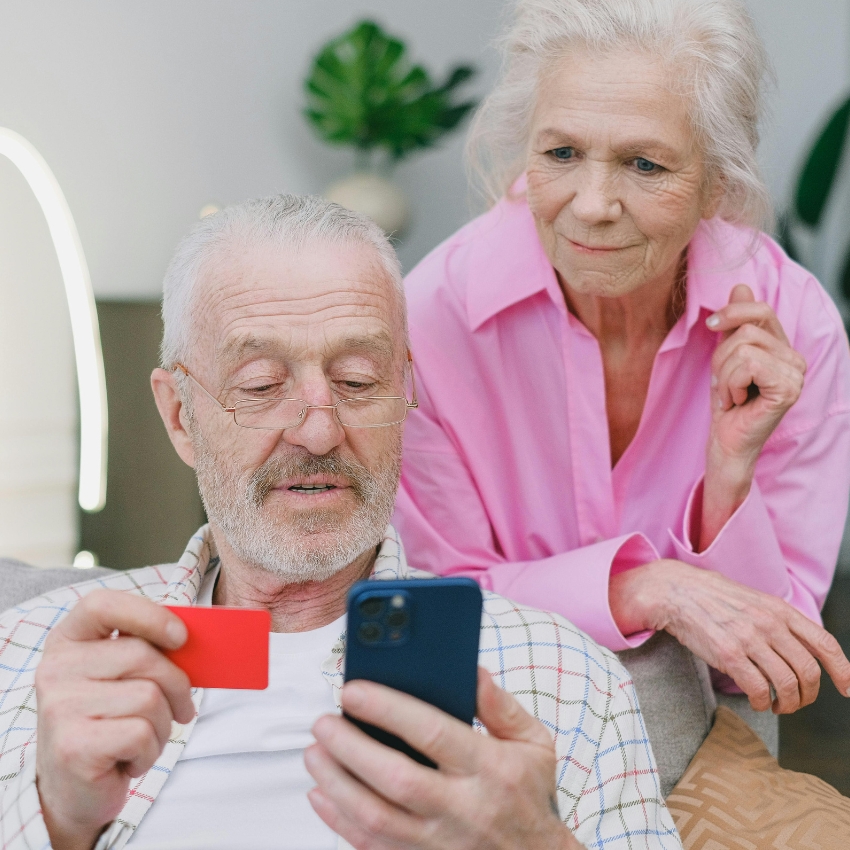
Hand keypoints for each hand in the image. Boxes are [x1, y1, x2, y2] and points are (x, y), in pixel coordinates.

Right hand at [35, 590, 194, 849]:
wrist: (76, 789)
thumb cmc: (110, 722)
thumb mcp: (123, 677)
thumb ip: (149, 650)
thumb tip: (198, 637)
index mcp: (68, 641)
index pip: (102, 605)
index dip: (147, 615)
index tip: (180, 636)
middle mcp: (56, 669)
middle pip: (143, 655)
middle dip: (177, 686)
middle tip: (180, 709)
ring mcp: (60, 708)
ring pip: (149, 697)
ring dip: (163, 724)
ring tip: (143, 737)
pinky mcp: (73, 746)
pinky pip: (142, 733)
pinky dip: (150, 750)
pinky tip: (128, 759)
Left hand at [305, 668, 580, 849]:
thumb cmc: (529, 796)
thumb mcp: (533, 744)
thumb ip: (500, 706)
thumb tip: (472, 671)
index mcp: (490, 768)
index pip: (433, 732)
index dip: (388, 709)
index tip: (353, 690)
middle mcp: (463, 807)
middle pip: (396, 778)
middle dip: (350, 747)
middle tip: (323, 722)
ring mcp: (440, 842)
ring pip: (376, 817)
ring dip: (337, 783)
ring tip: (315, 752)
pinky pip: (371, 847)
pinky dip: (339, 822)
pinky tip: (321, 794)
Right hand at [610, 559, 849, 712]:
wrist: (675, 591)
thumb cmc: (713, 598)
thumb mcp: (754, 600)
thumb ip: (779, 621)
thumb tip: (803, 649)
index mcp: (780, 610)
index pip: (825, 643)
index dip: (843, 671)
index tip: (847, 689)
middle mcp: (769, 623)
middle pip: (808, 672)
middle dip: (808, 695)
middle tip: (796, 702)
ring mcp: (749, 639)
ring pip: (786, 685)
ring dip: (786, 704)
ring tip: (777, 705)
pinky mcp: (728, 655)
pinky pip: (758, 689)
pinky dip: (762, 702)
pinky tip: (758, 701)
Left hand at [701, 285, 805, 546]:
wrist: (727, 442)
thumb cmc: (727, 404)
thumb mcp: (726, 358)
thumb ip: (735, 324)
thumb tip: (741, 286)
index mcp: (782, 348)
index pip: (761, 310)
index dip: (733, 312)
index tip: (710, 325)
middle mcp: (795, 358)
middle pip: (746, 329)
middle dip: (721, 357)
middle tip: (724, 383)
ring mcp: (796, 374)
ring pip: (744, 346)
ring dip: (724, 374)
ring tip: (731, 394)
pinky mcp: (788, 388)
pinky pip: (748, 364)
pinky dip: (731, 383)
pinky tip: (737, 401)